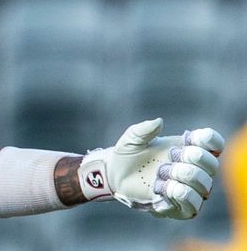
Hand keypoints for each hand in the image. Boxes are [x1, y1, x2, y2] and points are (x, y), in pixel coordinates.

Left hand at [77, 118, 223, 218]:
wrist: (115, 175)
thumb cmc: (128, 155)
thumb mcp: (132, 139)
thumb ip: (144, 129)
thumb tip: (159, 122)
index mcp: (187, 148)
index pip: (213, 143)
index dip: (210, 140)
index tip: (194, 138)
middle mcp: (193, 169)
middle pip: (212, 165)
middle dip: (197, 159)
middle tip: (174, 156)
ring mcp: (188, 188)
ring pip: (205, 186)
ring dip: (187, 177)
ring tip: (163, 172)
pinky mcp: (179, 207)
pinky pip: (193, 205)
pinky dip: (182, 196)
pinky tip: (164, 188)